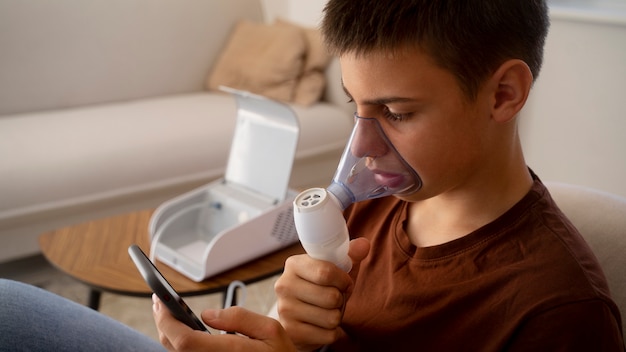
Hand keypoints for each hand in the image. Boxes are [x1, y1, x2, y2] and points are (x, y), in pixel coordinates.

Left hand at [153, 295, 295, 351]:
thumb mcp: (271, 330)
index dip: (167, 321)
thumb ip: (239, 318)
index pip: (184, 341)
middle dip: (163, 322)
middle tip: (159, 301)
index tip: (160, 301)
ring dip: (169, 332)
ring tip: (167, 312)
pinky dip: (179, 342)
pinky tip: (181, 330)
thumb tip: (208, 314)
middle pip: (175, 348)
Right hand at [274, 238, 370, 350]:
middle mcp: (284, 285)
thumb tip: (364, 244)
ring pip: (331, 318)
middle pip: (331, 297)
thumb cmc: (318, 289)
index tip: (344, 282)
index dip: (343, 280)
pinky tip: (320, 326)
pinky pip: (328, 335)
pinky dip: (331, 332)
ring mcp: (285, 310)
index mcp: (294, 264)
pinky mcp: (291, 332)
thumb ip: (349, 257)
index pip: (326, 272)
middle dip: (340, 300)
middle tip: (333, 299)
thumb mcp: (334, 271)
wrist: (297, 317)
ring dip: (336, 317)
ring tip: (325, 311)